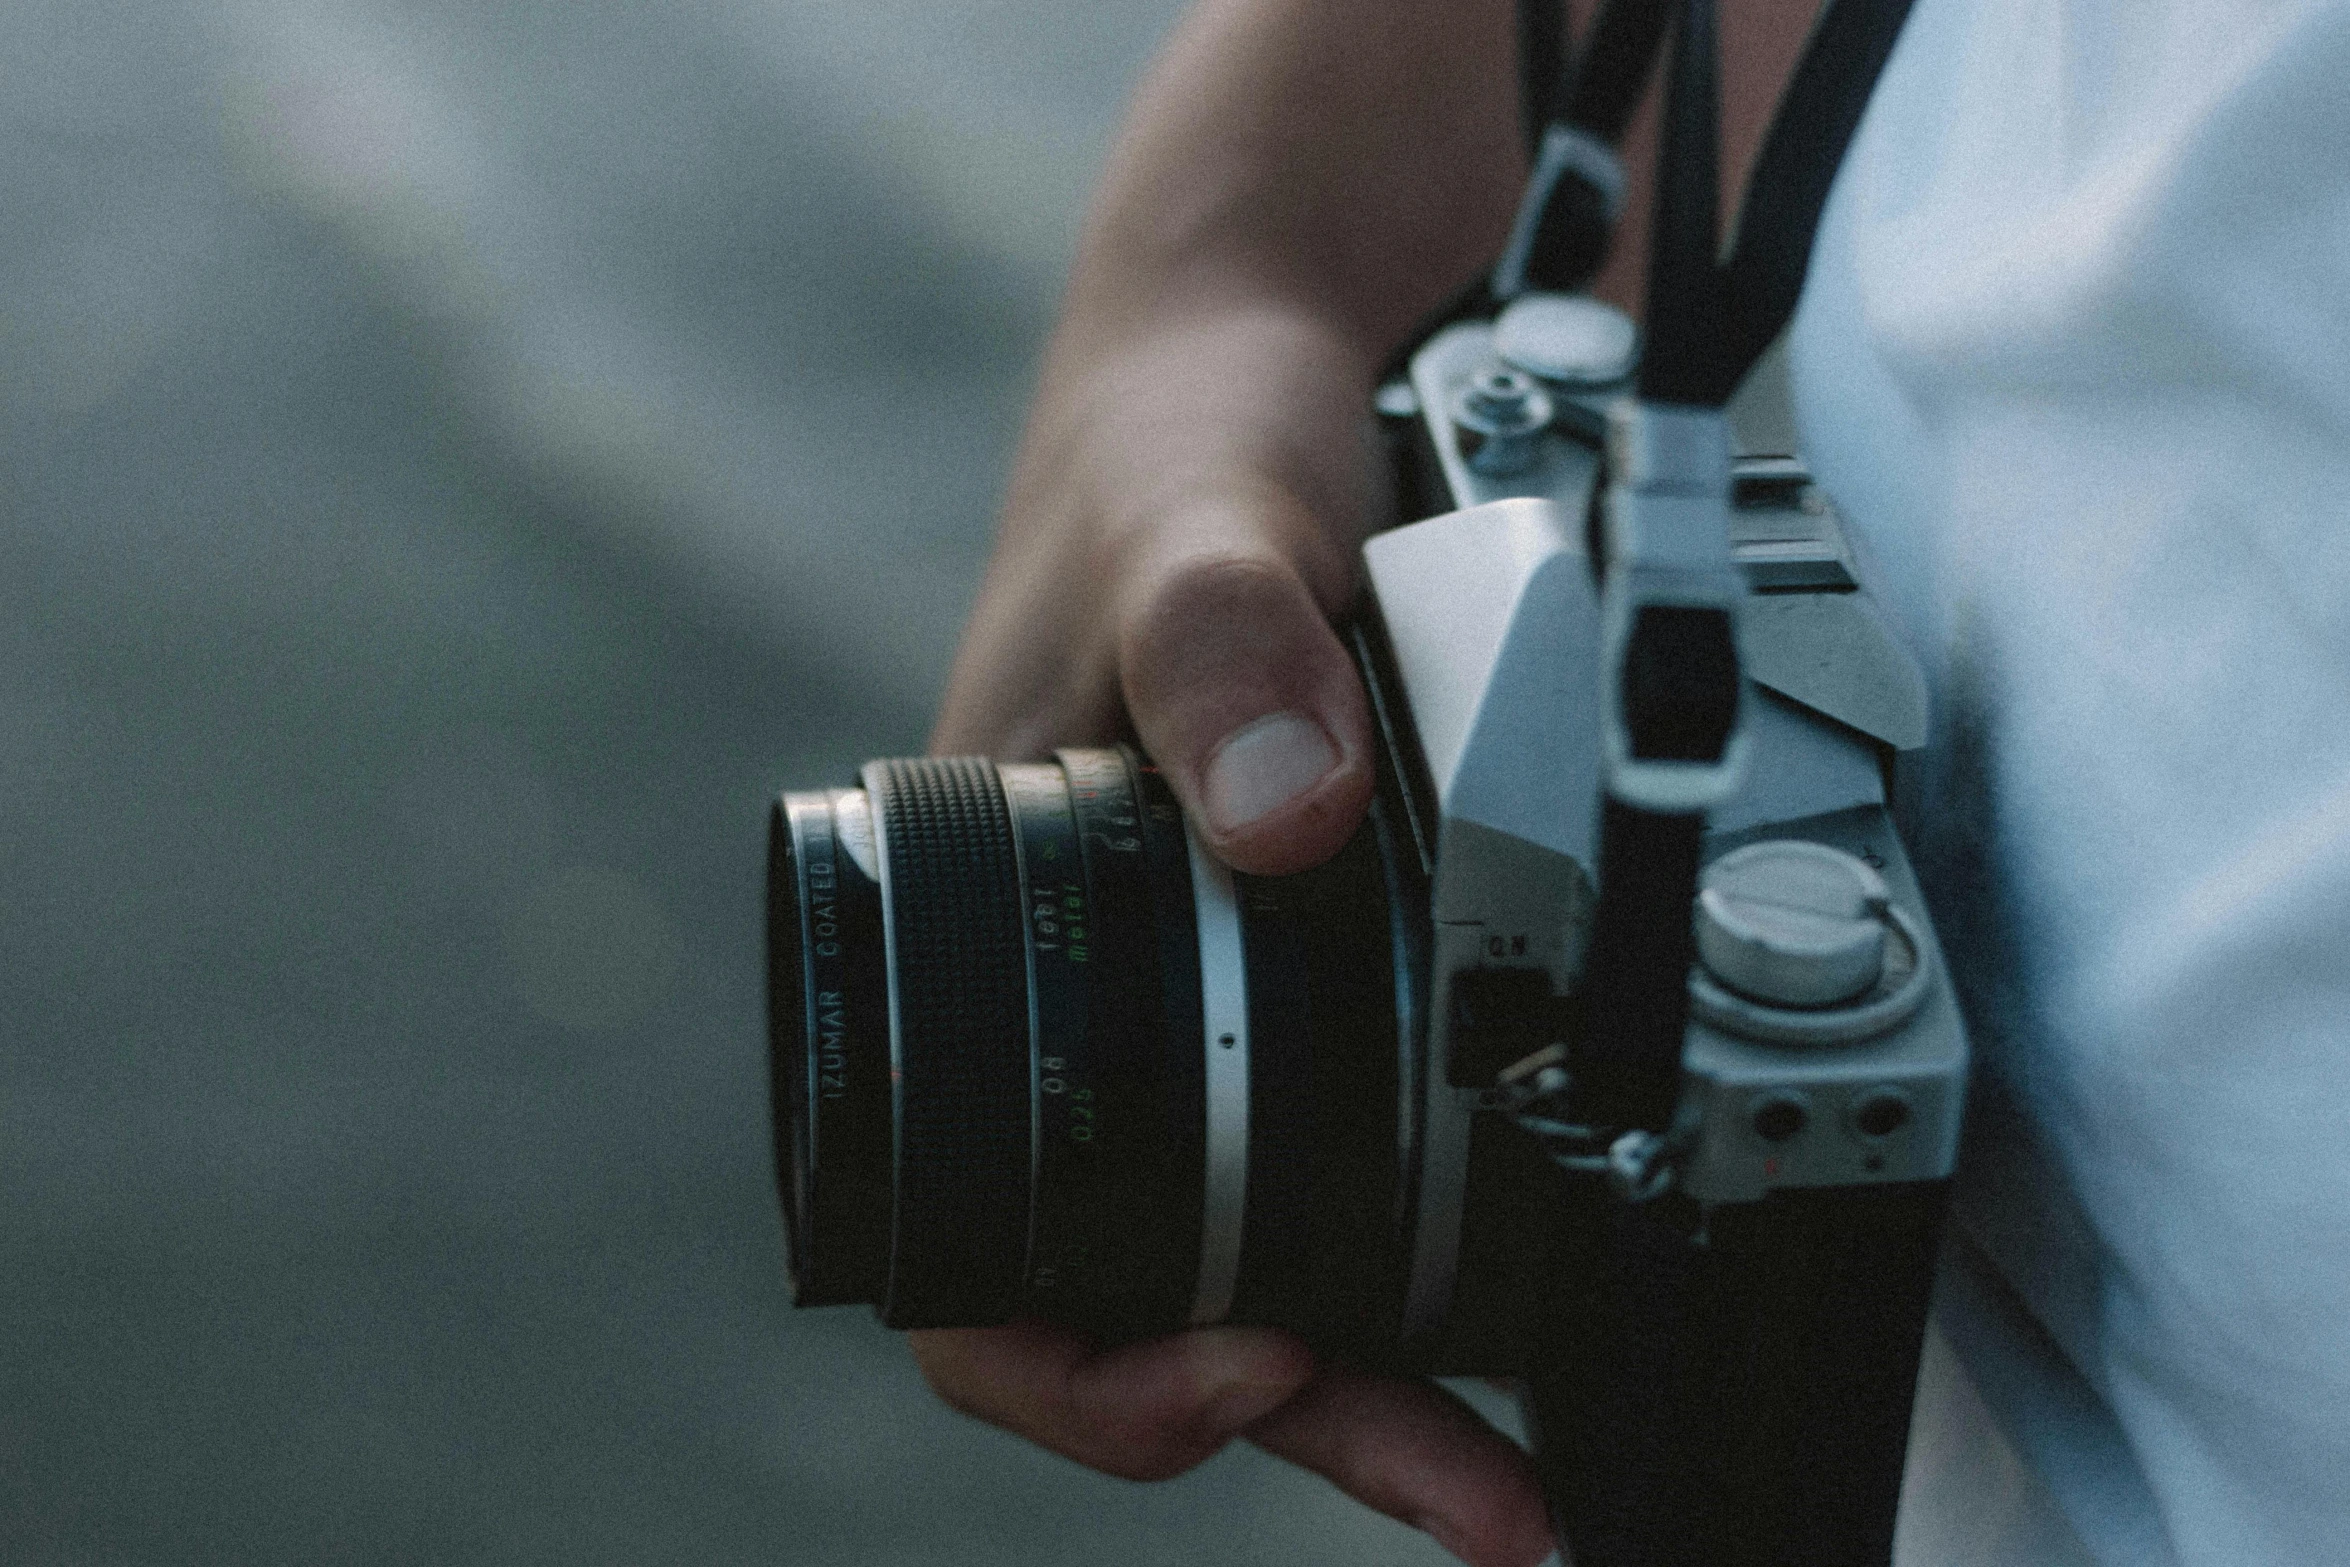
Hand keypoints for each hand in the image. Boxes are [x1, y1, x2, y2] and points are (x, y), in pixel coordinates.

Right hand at [921, 303, 1550, 1566]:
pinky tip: (1556, 1291)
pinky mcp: (1352, 952)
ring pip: (1281, 1248)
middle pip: (1151, 1294)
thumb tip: (1284, 816)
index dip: (1072, 1361)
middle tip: (1482, 1505)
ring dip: (1400, 1380)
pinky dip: (1456, 1245)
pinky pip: (1382, 1142)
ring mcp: (1230, 987)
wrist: (1285, 355)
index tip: (1236, 1358)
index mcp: (986, 944)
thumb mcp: (1186, 519)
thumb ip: (1218, 633)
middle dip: (1302, 1418)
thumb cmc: (1176, 437)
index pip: (961, 1245)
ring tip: (1536, 1480)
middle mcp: (1106, 997)